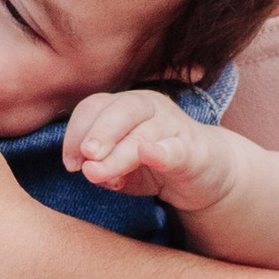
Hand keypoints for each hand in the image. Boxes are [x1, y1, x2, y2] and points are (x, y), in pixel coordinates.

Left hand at [61, 88, 233, 216]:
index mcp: (126, 106)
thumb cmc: (156, 163)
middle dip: (97, 133)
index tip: (71, 163)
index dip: (76, 133)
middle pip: (119, 110)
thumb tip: (89, 171)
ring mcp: (174, 126)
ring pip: (143, 133)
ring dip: (118, 154)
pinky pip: (176, 148)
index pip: (94, 107)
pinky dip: (160, 151)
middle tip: (85, 156)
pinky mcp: (194, 150)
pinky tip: (147, 154)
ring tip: (98, 172)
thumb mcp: (122, 168)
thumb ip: (103, 169)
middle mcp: (150, 107)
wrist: (207, 173)